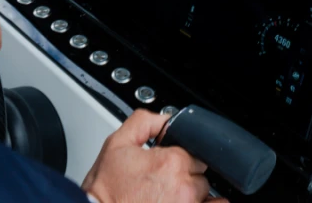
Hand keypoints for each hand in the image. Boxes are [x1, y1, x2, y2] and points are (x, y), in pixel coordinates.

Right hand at [82, 110, 227, 202]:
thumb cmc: (105, 190)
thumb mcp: (117, 144)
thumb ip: (143, 122)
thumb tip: (164, 118)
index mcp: (172, 162)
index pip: (195, 151)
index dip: (179, 155)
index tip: (165, 163)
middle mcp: (185, 188)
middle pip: (201, 174)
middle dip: (185, 175)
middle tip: (161, 181)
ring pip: (206, 195)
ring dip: (191, 194)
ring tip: (165, 195)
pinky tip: (185, 202)